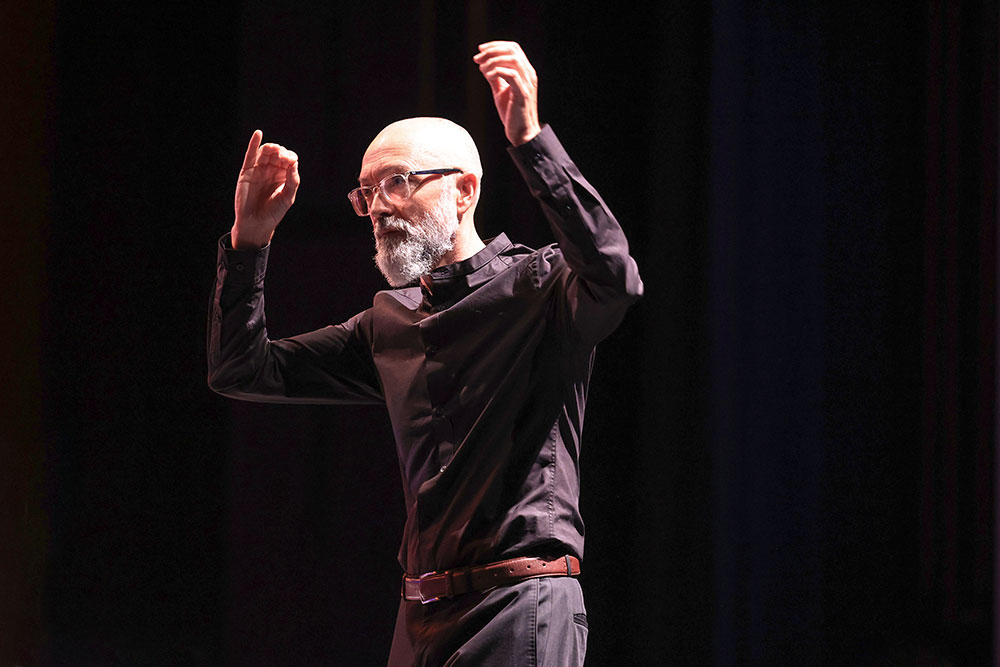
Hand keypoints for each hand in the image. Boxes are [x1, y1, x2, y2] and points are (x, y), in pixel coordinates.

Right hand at [232, 130, 299, 248]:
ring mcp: (259, 170)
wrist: (255, 222)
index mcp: (284, 176)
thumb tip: (294, 162)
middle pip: (277, 153)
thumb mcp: (287, 197)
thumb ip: (292, 181)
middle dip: (281, 152)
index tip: (289, 162)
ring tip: (273, 150)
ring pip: (265, 152)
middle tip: (282, 158)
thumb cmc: (273, 212)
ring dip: (270, 148)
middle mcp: (272, 171)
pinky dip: (254, 143)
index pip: (289, 160)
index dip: (290, 157)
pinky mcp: (247, 172)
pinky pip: (250, 155)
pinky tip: (258, 134)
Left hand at [474, 41, 540, 145]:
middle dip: (492, 50)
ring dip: (493, 60)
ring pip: (513, 59)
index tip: (480, 50)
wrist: (522, 133)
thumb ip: (495, 78)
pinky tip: (488, 77)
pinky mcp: (522, 94)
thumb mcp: (501, 91)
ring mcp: (527, 84)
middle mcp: (529, 75)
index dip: (496, 45)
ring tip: (481, 68)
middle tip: (477, 58)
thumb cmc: (512, 114)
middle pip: (513, 50)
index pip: (513, 48)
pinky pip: (511, 74)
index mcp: (525, 72)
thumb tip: (484, 65)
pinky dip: (497, 72)